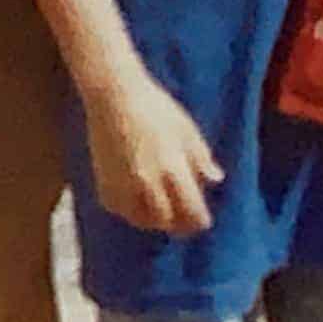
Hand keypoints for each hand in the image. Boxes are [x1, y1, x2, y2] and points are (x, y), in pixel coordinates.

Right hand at [84, 75, 221, 234]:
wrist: (114, 97)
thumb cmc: (156, 109)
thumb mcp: (186, 129)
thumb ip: (201, 158)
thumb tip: (216, 179)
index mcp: (173, 170)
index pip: (191, 211)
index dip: (200, 220)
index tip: (203, 221)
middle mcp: (148, 184)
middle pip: (167, 221)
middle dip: (179, 224)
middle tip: (185, 222)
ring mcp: (124, 187)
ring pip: (143, 221)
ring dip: (156, 220)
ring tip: (164, 213)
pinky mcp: (105, 186)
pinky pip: (123, 210)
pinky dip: (133, 211)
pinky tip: (140, 202)